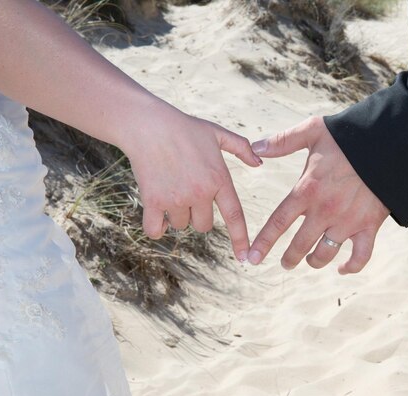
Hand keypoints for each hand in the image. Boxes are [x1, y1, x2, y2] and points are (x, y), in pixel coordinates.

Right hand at [121, 105, 261, 261]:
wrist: (148, 125)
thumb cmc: (184, 127)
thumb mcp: (217, 133)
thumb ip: (241, 148)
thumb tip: (259, 163)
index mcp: (219, 179)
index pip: (235, 216)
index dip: (241, 239)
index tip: (245, 258)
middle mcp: (200, 193)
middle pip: (204, 226)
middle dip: (198, 216)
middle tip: (188, 194)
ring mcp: (177, 198)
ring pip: (182, 226)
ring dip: (177, 216)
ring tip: (170, 191)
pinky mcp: (154, 201)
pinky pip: (156, 230)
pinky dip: (157, 228)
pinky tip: (157, 215)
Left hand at [248, 116, 389, 273]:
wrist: (389, 144)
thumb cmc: (349, 136)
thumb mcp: (313, 131)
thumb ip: (283, 141)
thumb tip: (255, 147)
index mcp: (307, 190)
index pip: (278, 222)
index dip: (263, 243)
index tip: (252, 258)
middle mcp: (325, 211)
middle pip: (299, 245)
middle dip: (289, 259)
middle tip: (284, 264)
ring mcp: (347, 221)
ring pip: (325, 254)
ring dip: (314, 261)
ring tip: (309, 261)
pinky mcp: (369, 226)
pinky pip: (360, 256)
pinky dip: (351, 267)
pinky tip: (342, 269)